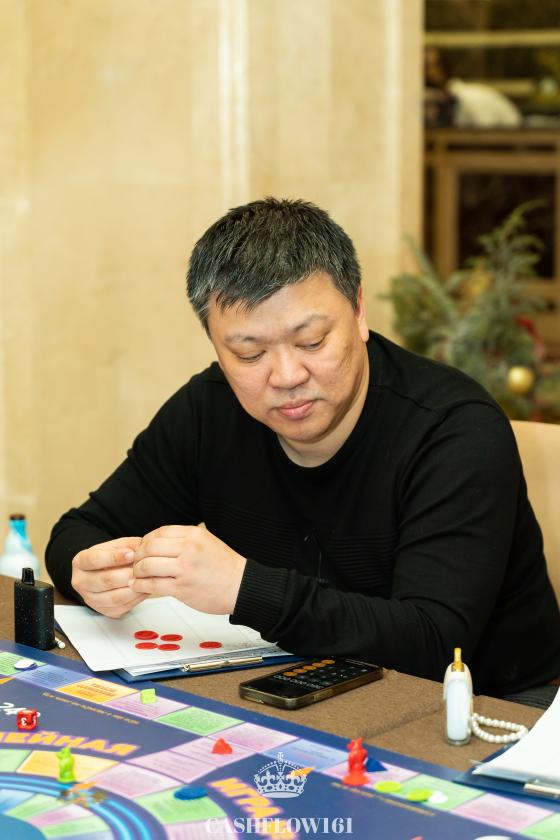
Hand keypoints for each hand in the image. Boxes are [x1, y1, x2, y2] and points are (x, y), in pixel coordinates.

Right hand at [71, 536, 148, 617]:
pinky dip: (135, 598)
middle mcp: (81, 581)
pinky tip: (143, 589)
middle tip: (143, 569)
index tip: (131, 554)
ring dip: (133, 588)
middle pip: (105, 580)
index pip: (95, 560)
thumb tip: (139, 552)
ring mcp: (90, 598)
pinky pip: (121, 607)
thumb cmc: (113, 556)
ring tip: (145, 579)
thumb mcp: (118, 545)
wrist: (107, 572)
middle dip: (128, 574)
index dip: (114, 558)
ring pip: (114, 597)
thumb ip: (128, 545)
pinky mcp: (103, 610)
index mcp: (80, 562)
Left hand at [129, 525, 245, 613]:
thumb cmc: (224, 566)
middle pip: (149, 547)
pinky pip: (153, 585)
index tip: (143, 548)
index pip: (159, 532)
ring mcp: (185, 568)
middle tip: (136, 563)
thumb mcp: (206, 542)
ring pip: (147, 566)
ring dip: (138, 572)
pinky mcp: (182, 588)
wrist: (241, 586)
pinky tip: (140, 586)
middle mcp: (189, 549)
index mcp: (194, 535)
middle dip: (138, 556)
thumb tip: (158, 541)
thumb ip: (184, 540)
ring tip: (138, 576)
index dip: (146, 540)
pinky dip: (141, 586)